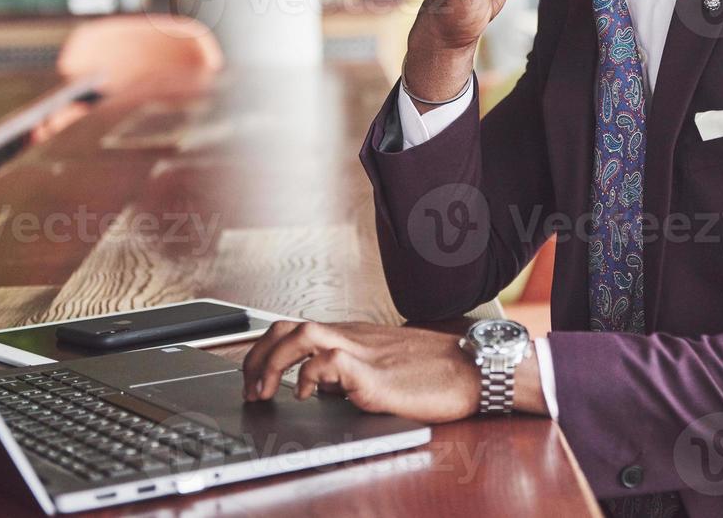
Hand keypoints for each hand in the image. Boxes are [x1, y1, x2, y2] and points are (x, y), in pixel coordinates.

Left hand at [241, 321, 480, 423]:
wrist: (473, 369)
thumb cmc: (436, 370)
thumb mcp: (384, 367)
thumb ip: (350, 372)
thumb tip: (322, 387)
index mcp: (353, 335)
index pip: (295, 328)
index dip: (265, 350)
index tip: (252, 377)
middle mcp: (353, 337)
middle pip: (288, 327)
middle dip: (256, 356)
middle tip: (249, 388)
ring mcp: (363, 353)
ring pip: (302, 335)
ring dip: (272, 362)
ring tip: (265, 391)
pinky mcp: (374, 375)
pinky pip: (330, 362)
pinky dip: (309, 376)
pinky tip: (308, 395)